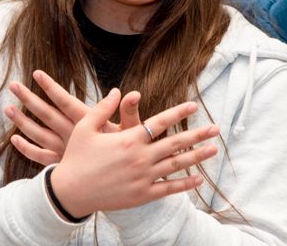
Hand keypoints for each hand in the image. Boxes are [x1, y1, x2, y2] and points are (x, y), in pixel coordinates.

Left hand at [5, 69, 141, 164]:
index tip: (36, 74)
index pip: (65, 102)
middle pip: (46, 115)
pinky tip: (15, 140)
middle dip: (29, 99)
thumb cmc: (128, 153)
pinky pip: (40, 157)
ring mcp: (65, 151)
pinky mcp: (62, 164)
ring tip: (8, 109)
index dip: (51, 88)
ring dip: (22, 122)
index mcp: (87, 124)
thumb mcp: (133, 131)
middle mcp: (72, 136)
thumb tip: (133, 93)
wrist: (124, 182)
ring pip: (39, 135)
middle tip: (13, 86)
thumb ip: (130, 111)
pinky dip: (27, 149)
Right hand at [48, 89, 217, 218]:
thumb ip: (103, 108)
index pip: (160, 122)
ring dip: (197, 157)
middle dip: (197, 135)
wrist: (70, 192)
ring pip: (176, 165)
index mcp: (129, 139)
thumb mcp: (85, 127)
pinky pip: (168, 189)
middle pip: (176, 143)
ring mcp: (143, 178)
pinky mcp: (142, 195)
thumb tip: (117, 91)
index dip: (178, 112)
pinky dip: (185, 185)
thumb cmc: (77, 157)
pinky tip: (198, 180)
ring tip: (213, 150)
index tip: (193, 105)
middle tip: (216, 129)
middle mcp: (140, 157)